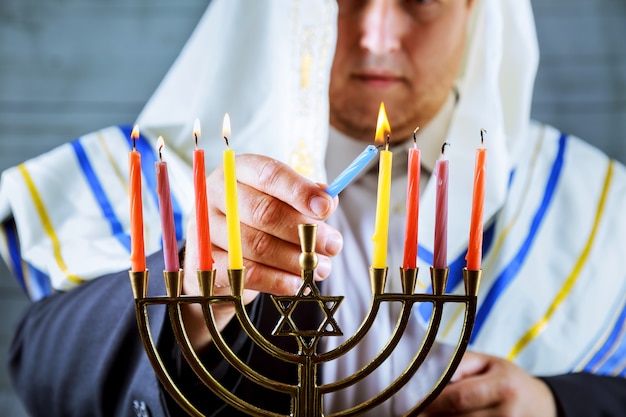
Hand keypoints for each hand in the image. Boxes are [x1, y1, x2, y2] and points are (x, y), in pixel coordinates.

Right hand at [182, 154, 342, 349]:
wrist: (220, 250)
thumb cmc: (258, 217)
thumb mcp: (280, 198)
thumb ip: (304, 197)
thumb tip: (328, 200)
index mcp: (239, 170)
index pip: (269, 174)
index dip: (300, 191)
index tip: (326, 208)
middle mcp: (218, 193)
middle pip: (264, 211)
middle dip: (305, 231)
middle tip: (333, 245)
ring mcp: (206, 227)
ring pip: (257, 245)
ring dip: (296, 259)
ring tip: (321, 267)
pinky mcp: (205, 260)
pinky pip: (244, 273)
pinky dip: (276, 281)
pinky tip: (297, 283)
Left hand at [421, 351, 557, 416]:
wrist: (542, 405)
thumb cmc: (507, 380)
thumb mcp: (488, 363)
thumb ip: (458, 364)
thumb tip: (427, 373)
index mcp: (504, 386)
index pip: (459, 397)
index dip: (432, 401)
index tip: (412, 401)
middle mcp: (508, 413)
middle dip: (432, 415)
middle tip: (414, 411)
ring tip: (428, 414)